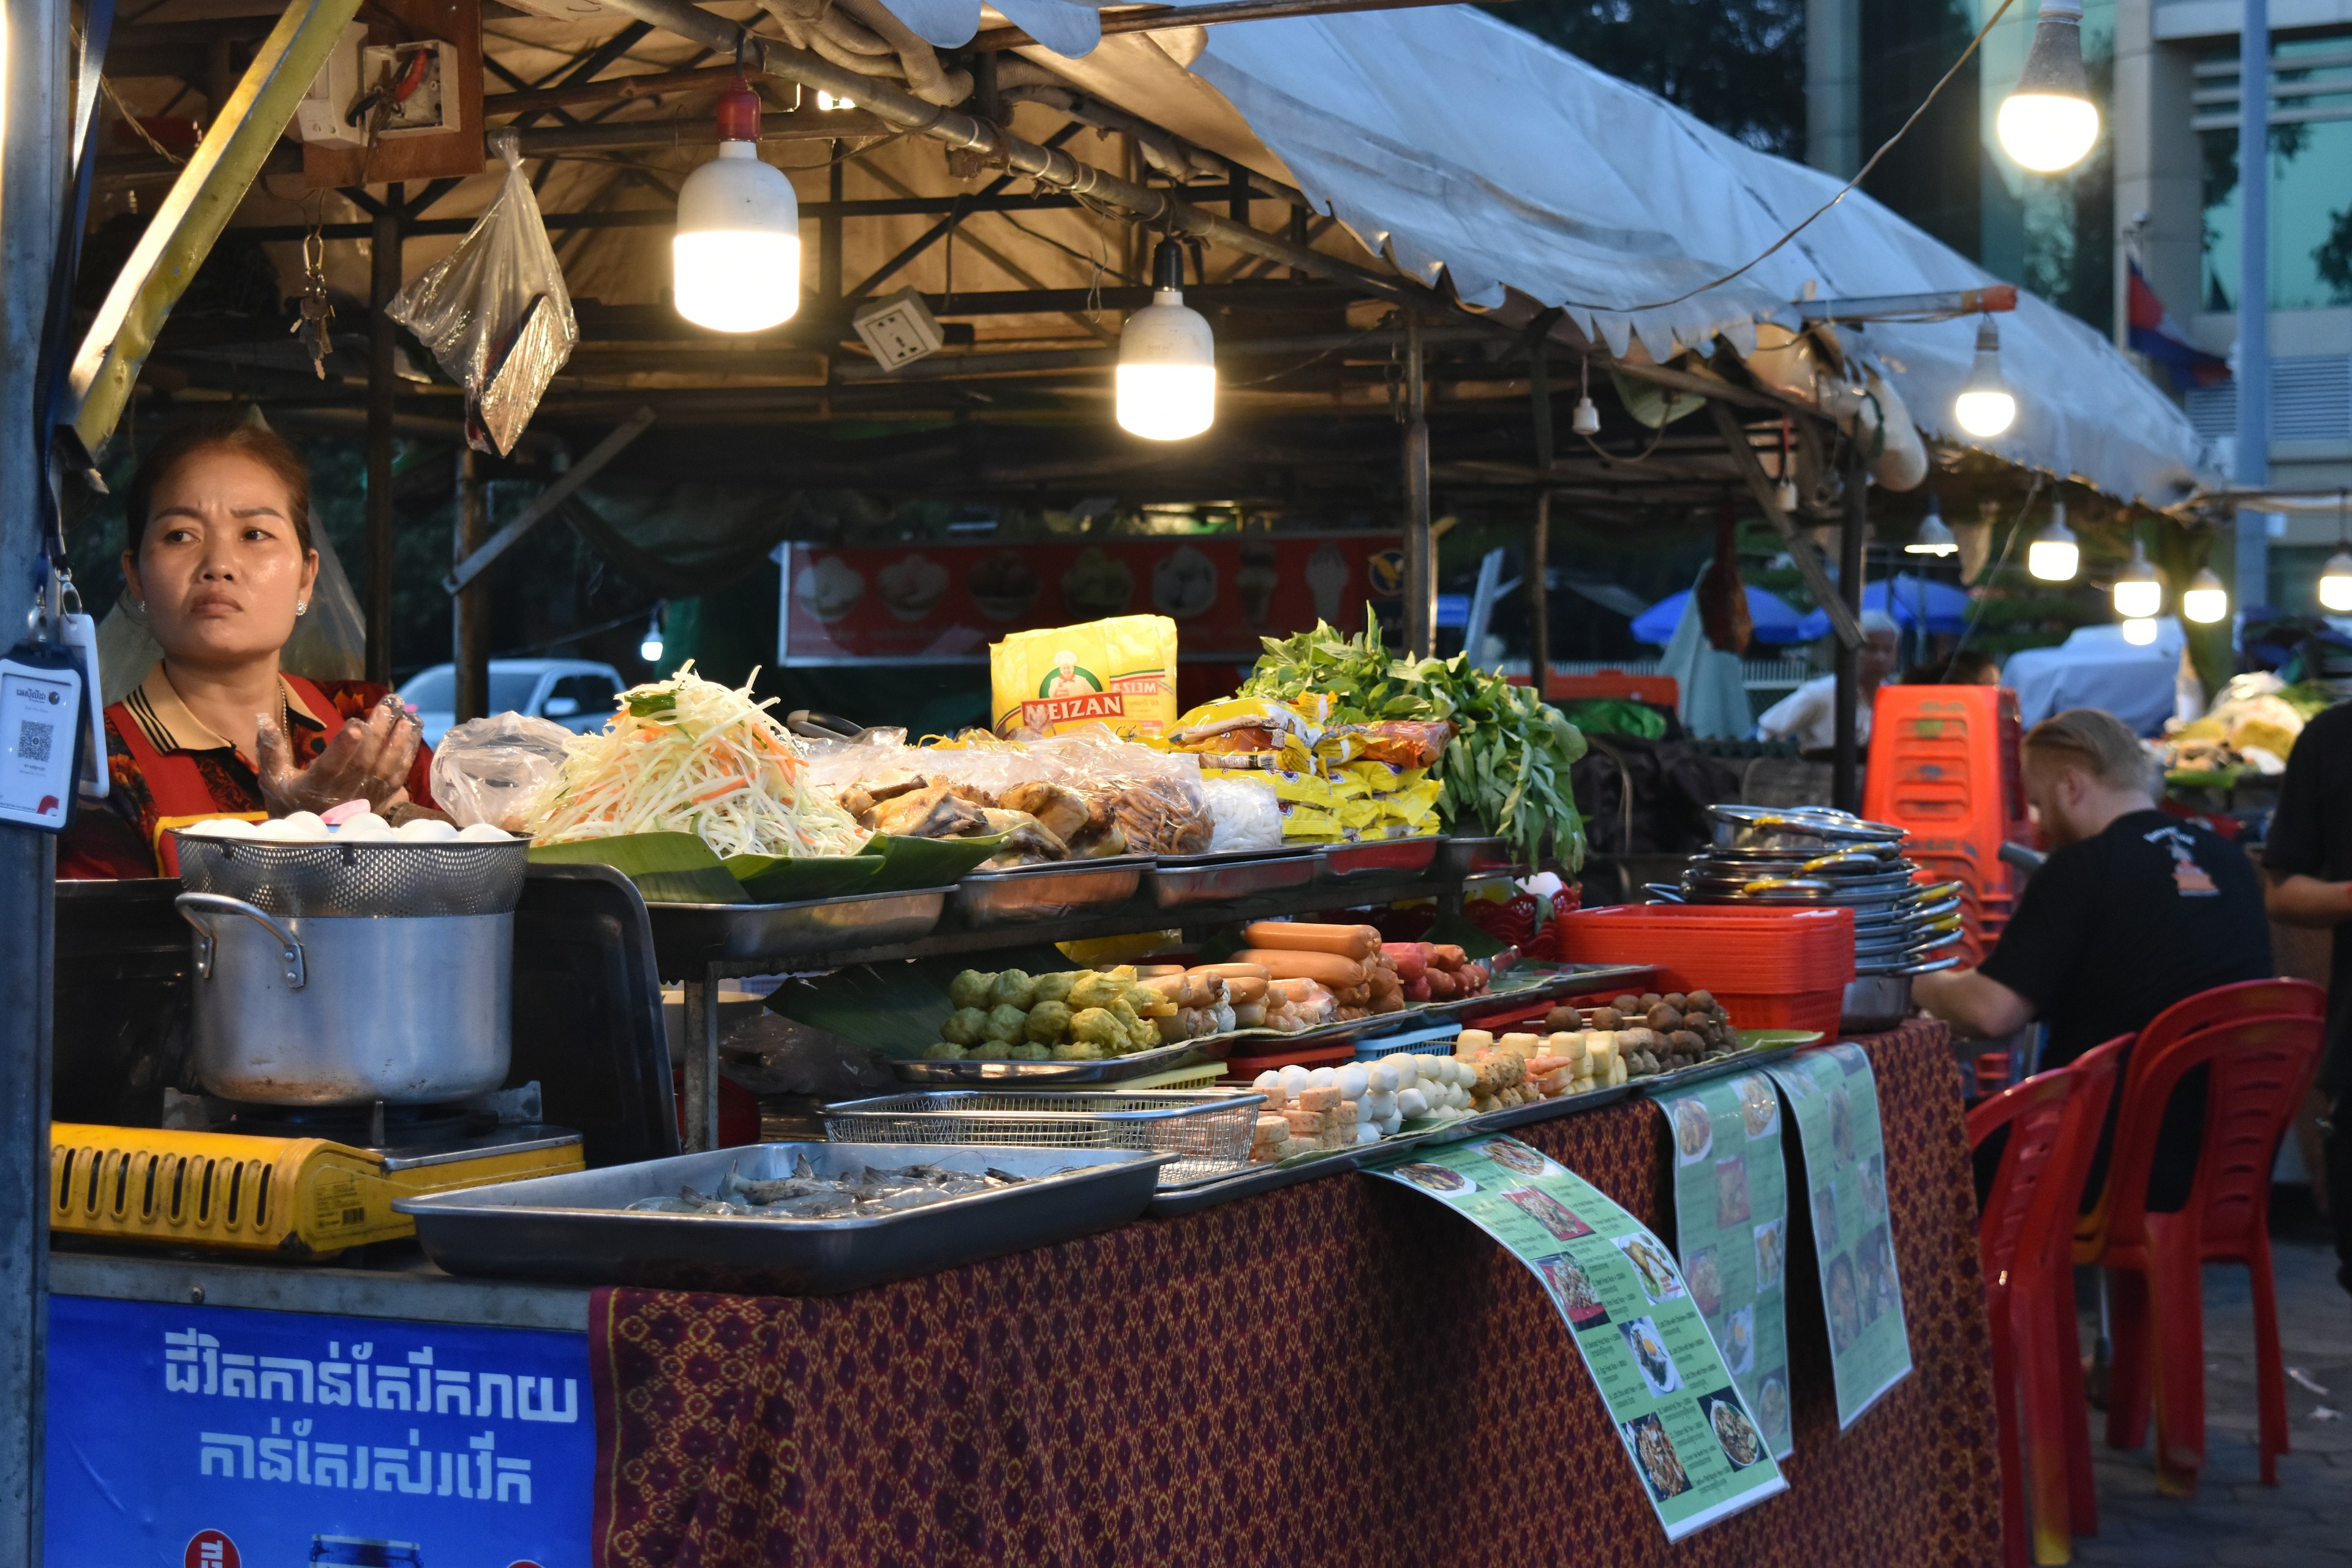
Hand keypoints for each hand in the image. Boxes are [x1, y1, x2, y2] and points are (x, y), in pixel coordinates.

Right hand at [258, 694, 420, 815]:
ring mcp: (363, 798)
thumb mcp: (272, 779)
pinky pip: (397, 778)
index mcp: (314, 787)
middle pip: (363, 762)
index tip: (356, 724)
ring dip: (397, 743)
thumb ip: (270, 750)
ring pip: (384, 769)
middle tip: (389, 707)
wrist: (310, 833)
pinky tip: (412, 735)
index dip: (344, 746)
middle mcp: (342, 794)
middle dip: (378, 733)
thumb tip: (263, 719)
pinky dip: (406, 757)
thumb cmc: (288, 801)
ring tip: (406, 718)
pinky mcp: (379, 800)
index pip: (330, 766)